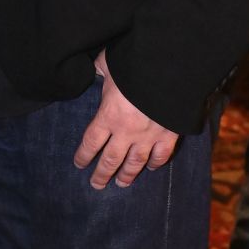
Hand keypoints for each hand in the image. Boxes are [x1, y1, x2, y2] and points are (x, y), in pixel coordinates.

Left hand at [73, 49, 178, 189]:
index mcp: (108, 115)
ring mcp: (149, 136)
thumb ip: (100, 69)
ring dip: (127, 175)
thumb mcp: (109, 62)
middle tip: (97, 185)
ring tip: (122, 183)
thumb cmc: (134, 65)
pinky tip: (151, 168)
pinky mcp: (169, 134)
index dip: (83, 155)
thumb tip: (94, 69)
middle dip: (102, 174)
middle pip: (110, 160)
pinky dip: (156, 163)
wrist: (169, 70)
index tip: (79, 164)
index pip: (91, 143)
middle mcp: (126, 131)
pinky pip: (161, 155)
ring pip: (135, 163)